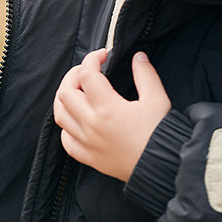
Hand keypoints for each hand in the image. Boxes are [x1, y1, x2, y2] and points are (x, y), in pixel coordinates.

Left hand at [53, 49, 171, 181]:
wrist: (161, 166)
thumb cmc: (159, 134)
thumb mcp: (157, 99)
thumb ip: (145, 74)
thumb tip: (138, 57)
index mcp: (107, 108)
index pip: (87, 74)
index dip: (92, 59)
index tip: (103, 55)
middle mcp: (91, 125)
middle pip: (65, 92)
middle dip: (73, 75)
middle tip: (88, 70)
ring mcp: (87, 142)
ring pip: (60, 115)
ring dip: (64, 98)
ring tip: (77, 91)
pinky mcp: (89, 157)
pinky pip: (66, 141)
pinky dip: (67, 126)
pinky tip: (77, 120)